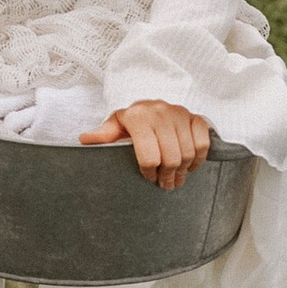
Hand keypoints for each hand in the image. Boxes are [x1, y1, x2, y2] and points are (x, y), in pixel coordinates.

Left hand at [80, 99, 212, 187]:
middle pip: (170, 158)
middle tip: (165, 185)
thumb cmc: (131, 119)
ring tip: (176, 179)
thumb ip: (103, 134)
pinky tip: (190, 165)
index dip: (149, 173)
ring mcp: (180, 114)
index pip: (148, 156)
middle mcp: (160, 113)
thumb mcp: (115, 125)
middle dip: (168, 177)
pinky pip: (202, 142)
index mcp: (138, 117)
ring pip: (187, 152)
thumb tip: (84, 139)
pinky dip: (199, 158)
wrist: (150, 102)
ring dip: (183, 171)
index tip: (148, 178)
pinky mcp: (195, 117)